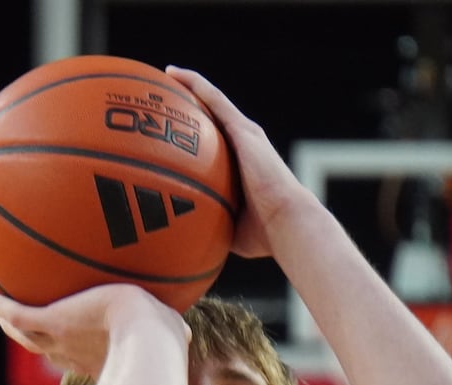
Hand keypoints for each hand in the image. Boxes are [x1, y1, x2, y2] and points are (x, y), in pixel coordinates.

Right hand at [0, 284, 187, 379]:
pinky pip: (19, 315)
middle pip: (45, 350)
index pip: (76, 357)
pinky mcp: (54, 322)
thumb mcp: (169, 333)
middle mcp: (75, 354)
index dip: (67, 352)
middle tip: (19, 330)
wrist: (148, 339)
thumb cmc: (164, 340)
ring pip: (26, 336)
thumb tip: (189, 333)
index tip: (62, 347)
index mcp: (97, 359)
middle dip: (33, 341)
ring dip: (10, 327)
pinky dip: (2, 308)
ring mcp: (62, 339)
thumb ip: (174, 333)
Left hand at [165, 65, 304, 259]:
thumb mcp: (229, 228)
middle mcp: (244, 144)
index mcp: (242, 165)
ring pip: (212, 102)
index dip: (197, 134)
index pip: (215, 144)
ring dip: (191, 87)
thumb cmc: (264, 234)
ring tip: (166, 76)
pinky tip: (175, 75)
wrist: (286, 222)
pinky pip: (215, 100)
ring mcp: (244, 135)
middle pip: (212, 118)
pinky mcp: (243, 130)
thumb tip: (186, 243)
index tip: (175, 129)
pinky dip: (196, 86)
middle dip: (191, 107)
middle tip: (164, 98)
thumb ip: (210, 226)